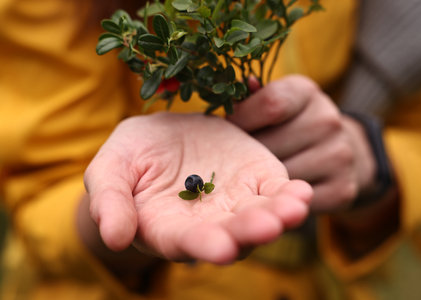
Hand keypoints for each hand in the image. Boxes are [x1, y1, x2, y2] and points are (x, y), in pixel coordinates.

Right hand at [83, 112, 311, 263]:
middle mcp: (208, 223)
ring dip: (279, 216)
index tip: (220, 249)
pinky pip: (276, 191)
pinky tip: (302, 192)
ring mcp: (237, 202)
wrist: (165, 136)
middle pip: (232, 235)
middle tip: (267, 227)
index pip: (186, 243)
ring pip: (261, 217)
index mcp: (169, 227)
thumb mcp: (110, 169)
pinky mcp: (257, 180)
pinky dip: (290, 195)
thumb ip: (109, 201)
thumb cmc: (132, 156)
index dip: (203, 245)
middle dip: (249, 233)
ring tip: (294, 208)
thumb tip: (114, 238)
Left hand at [228, 75, 376, 212]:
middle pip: (269, 146)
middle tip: (239, 159)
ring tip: (257, 175)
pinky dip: (281, 197)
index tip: (230, 128)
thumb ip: (254, 98)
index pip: (271, 105)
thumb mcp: (277, 101)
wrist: (343, 152)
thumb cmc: (293, 123)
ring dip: (262, 180)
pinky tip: (277, 190)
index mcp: (307, 92)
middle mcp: (328, 121)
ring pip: (280, 175)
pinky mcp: (342, 189)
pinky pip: (295, 197)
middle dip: (247, 155)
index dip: (242, 119)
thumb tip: (238, 89)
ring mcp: (339, 156)